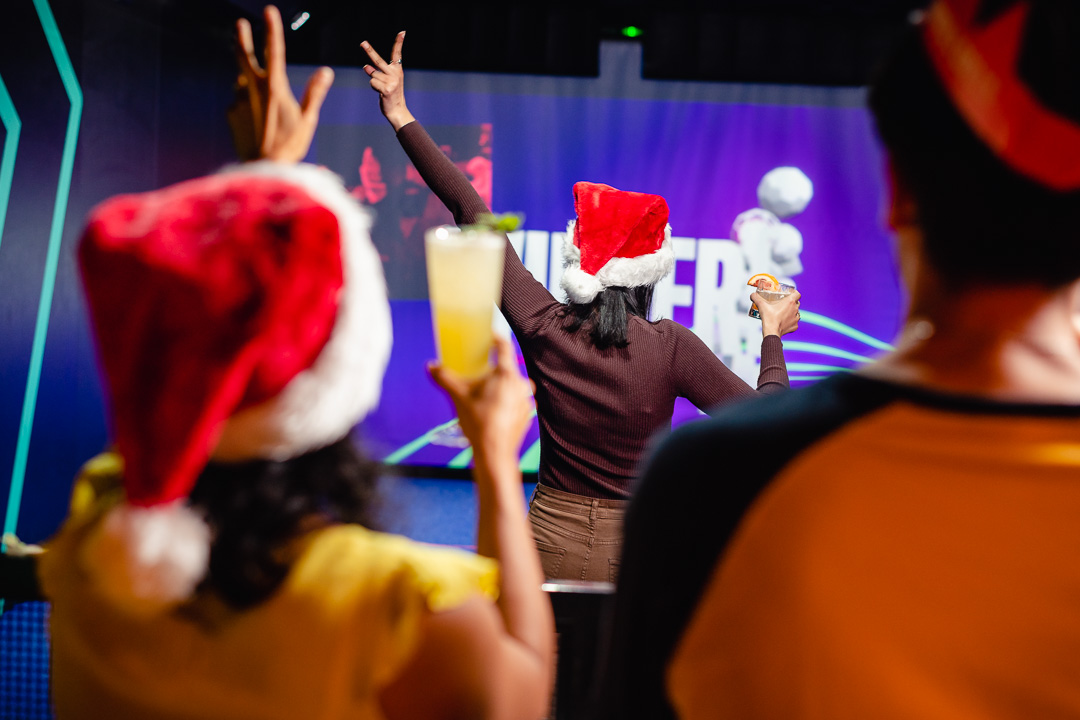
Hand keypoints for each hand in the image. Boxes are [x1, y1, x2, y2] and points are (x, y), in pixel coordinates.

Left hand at [233, 6, 333, 162]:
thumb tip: (326, 71)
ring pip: (242, 82)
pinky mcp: (231, 113)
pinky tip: (257, 122)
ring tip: (261, 98)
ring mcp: (239, 100)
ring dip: (249, 81)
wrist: (264, 169)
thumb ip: (315, 93)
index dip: (272, 29)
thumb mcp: (308, 119)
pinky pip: (239, 102)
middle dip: (242, 38)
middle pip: (244, 56)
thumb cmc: (290, 145)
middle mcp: (253, 89)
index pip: (274, 51)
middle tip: (240, 24)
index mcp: (274, 87)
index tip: (268, 10)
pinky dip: (246, 105)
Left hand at [362, 33, 415, 131]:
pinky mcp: (386, 89)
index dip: (399, 42)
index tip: (402, 32)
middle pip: (378, 60)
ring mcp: (391, 81)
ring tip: (382, 89)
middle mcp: (395, 74)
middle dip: (369, 50)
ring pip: (372, 75)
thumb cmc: (391, 95)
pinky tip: (381, 93)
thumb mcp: (386, 81)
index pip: (397, 54)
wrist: (397, 110)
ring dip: (374, 82)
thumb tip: (365, 66)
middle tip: (362, 42)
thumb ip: (376, 72)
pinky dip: (374, 87)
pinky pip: (372, 83)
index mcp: (397, 70)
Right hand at [428, 336, 534, 464]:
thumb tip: (431, 366)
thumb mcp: (458, 397)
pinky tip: (492, 409)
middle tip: (479, 372)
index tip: (490, 336)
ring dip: (499, 386)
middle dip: (493, 369)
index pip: (505, 346)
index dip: (497, 338)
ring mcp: (527, 400)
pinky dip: (505, 400)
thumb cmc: (479, 424)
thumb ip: (445, 378)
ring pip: (512, 384)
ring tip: (483, 394)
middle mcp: (521, 384)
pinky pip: (516, 399)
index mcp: (507, 374)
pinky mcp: (527, 413)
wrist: (494, 454)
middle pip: (507, 368)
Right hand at [753, 289, 800, 336]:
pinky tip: (784, 321)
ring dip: (792, 312)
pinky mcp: (794, 326)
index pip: (797, 294)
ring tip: (784, 313)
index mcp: (790, 302)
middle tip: (784, 303)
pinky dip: (790, 321)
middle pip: (797, 303)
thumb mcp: (761, 305)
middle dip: (792, 302)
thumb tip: (752, 295)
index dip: (794, 293)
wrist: (771, 332)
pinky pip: (794, 322)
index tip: (790, 294)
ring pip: (797, 312)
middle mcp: (795, 309)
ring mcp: (796, 318)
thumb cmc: (769, 318)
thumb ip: (756, 298)